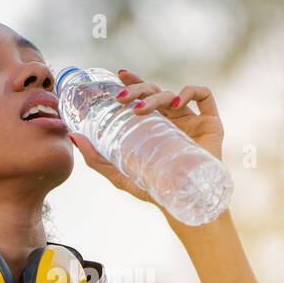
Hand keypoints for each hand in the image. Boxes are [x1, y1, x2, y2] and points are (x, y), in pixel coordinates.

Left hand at [68, 69, 224, 210]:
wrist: (187, 205)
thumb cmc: (155, 192)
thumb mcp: (120, 174)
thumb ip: (96, 158)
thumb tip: (72, 136)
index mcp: (156, 126)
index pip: (145, 96)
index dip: (134, 82)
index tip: (119, 77)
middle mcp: (174, 119)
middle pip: (156, 92)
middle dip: (138, 89)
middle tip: (122, 98)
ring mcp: (193, 120)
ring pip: (173, 93)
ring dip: (154, 97)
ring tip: (139, 111)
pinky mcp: (212, 123)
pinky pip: (204, 95)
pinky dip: (189, 92)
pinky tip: (175, 104)